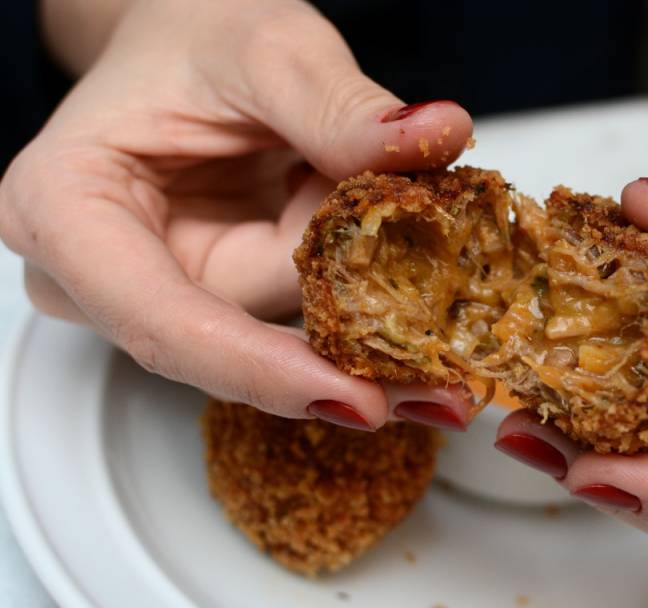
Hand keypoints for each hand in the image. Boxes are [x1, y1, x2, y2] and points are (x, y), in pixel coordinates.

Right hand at [0, 0, 475, 429]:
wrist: (192, 47)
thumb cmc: (194, 35)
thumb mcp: (268, 49)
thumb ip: (340, 104)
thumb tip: (433, 135)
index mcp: (66, 210)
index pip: (163, 323)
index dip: (264, 371)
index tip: (359, 400)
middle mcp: (104, 277)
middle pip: (235, 343)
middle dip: (346, 336)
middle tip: (449, 373)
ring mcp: (164, 297)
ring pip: (285, 331)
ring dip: (361, 289)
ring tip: (402, 213)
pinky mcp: (222, 303)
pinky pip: (305, 317)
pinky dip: (359, 289)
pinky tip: (388, 250)